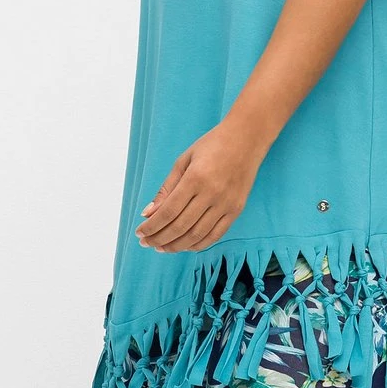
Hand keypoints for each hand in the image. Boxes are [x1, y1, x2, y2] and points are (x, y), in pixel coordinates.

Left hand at [135, 120, 266, 252]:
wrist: (246, 139)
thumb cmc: (212, 146)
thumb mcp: (184, 160)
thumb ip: (166, 188)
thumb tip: (148, 213)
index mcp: (195, 178)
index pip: (168, 211)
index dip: (152, 226)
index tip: (140, 233)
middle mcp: (212, 193)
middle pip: (180, 226)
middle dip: (159, 238)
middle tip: (146, 243)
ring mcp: (226, 204)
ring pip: (197, 235)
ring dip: (176, 245)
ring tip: (162, 247)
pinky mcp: (236, 210)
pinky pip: (216, 235)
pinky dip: (198, 244)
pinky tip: (185, 246)